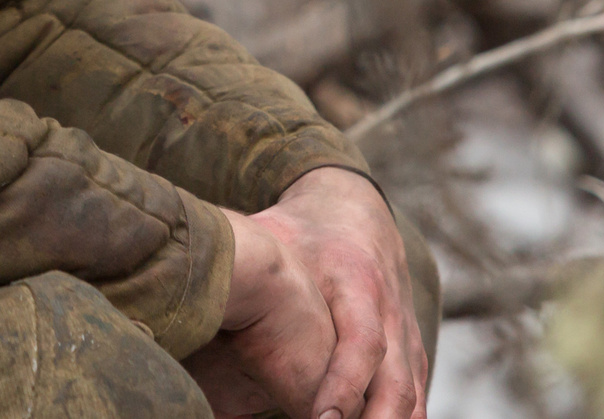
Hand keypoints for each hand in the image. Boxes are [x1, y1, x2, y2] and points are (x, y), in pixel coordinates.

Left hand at [184, 169, 427, 418]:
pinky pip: (414, 394)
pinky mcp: (409, 349)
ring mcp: (405, 332)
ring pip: (412, 393)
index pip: (362, 342)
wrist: (352, 210)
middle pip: (397, 380)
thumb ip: (245, 266)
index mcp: (356, 282)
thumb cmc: (301, 230)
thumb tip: (189, 289)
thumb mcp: (272, 237)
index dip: (345, 384)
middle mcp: (390, 310)